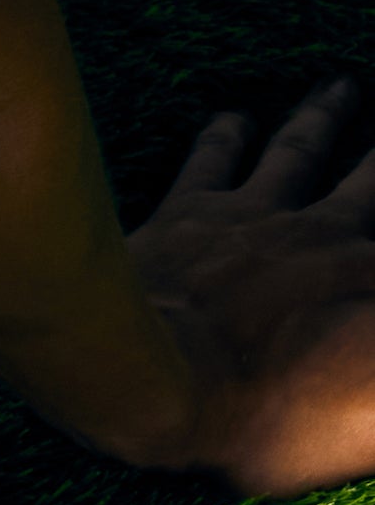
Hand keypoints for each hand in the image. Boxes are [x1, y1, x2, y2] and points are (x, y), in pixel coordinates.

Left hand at [124, 79, 374, 499]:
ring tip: (338, 87)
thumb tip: (371, 377)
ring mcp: (250, 216)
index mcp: (363, 280)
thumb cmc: (260, 413)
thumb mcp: (361, 418)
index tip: (373, 228)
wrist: (152, 381)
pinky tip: (231, 117)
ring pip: (296, 149)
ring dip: (321, 116)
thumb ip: (371, 397)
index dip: (374, 233)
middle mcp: (321, 234)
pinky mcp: (185, 214)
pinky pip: (210, 160)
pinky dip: (224, 134)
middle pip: (368, 180)